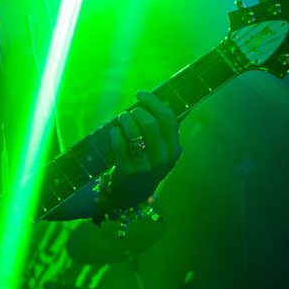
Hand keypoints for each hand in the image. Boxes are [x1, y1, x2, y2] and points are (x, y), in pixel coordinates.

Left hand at [108, 90, 181, 207]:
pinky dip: (116, 134)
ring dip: (125, 120)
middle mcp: (163, 159)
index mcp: (174, 150)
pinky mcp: (128, 172)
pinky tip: (114, 131)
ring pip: (134, 133)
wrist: (133, 194)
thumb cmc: (147, 163)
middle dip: (137, 112)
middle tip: (130, 111)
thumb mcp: (162, 150)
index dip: (153, 102)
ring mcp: (146, 167)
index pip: (168, 118)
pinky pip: (120, 146)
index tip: (140, 94)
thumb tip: (169, 102)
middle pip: (151, 124)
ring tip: (122, 118)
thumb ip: (165, 129)